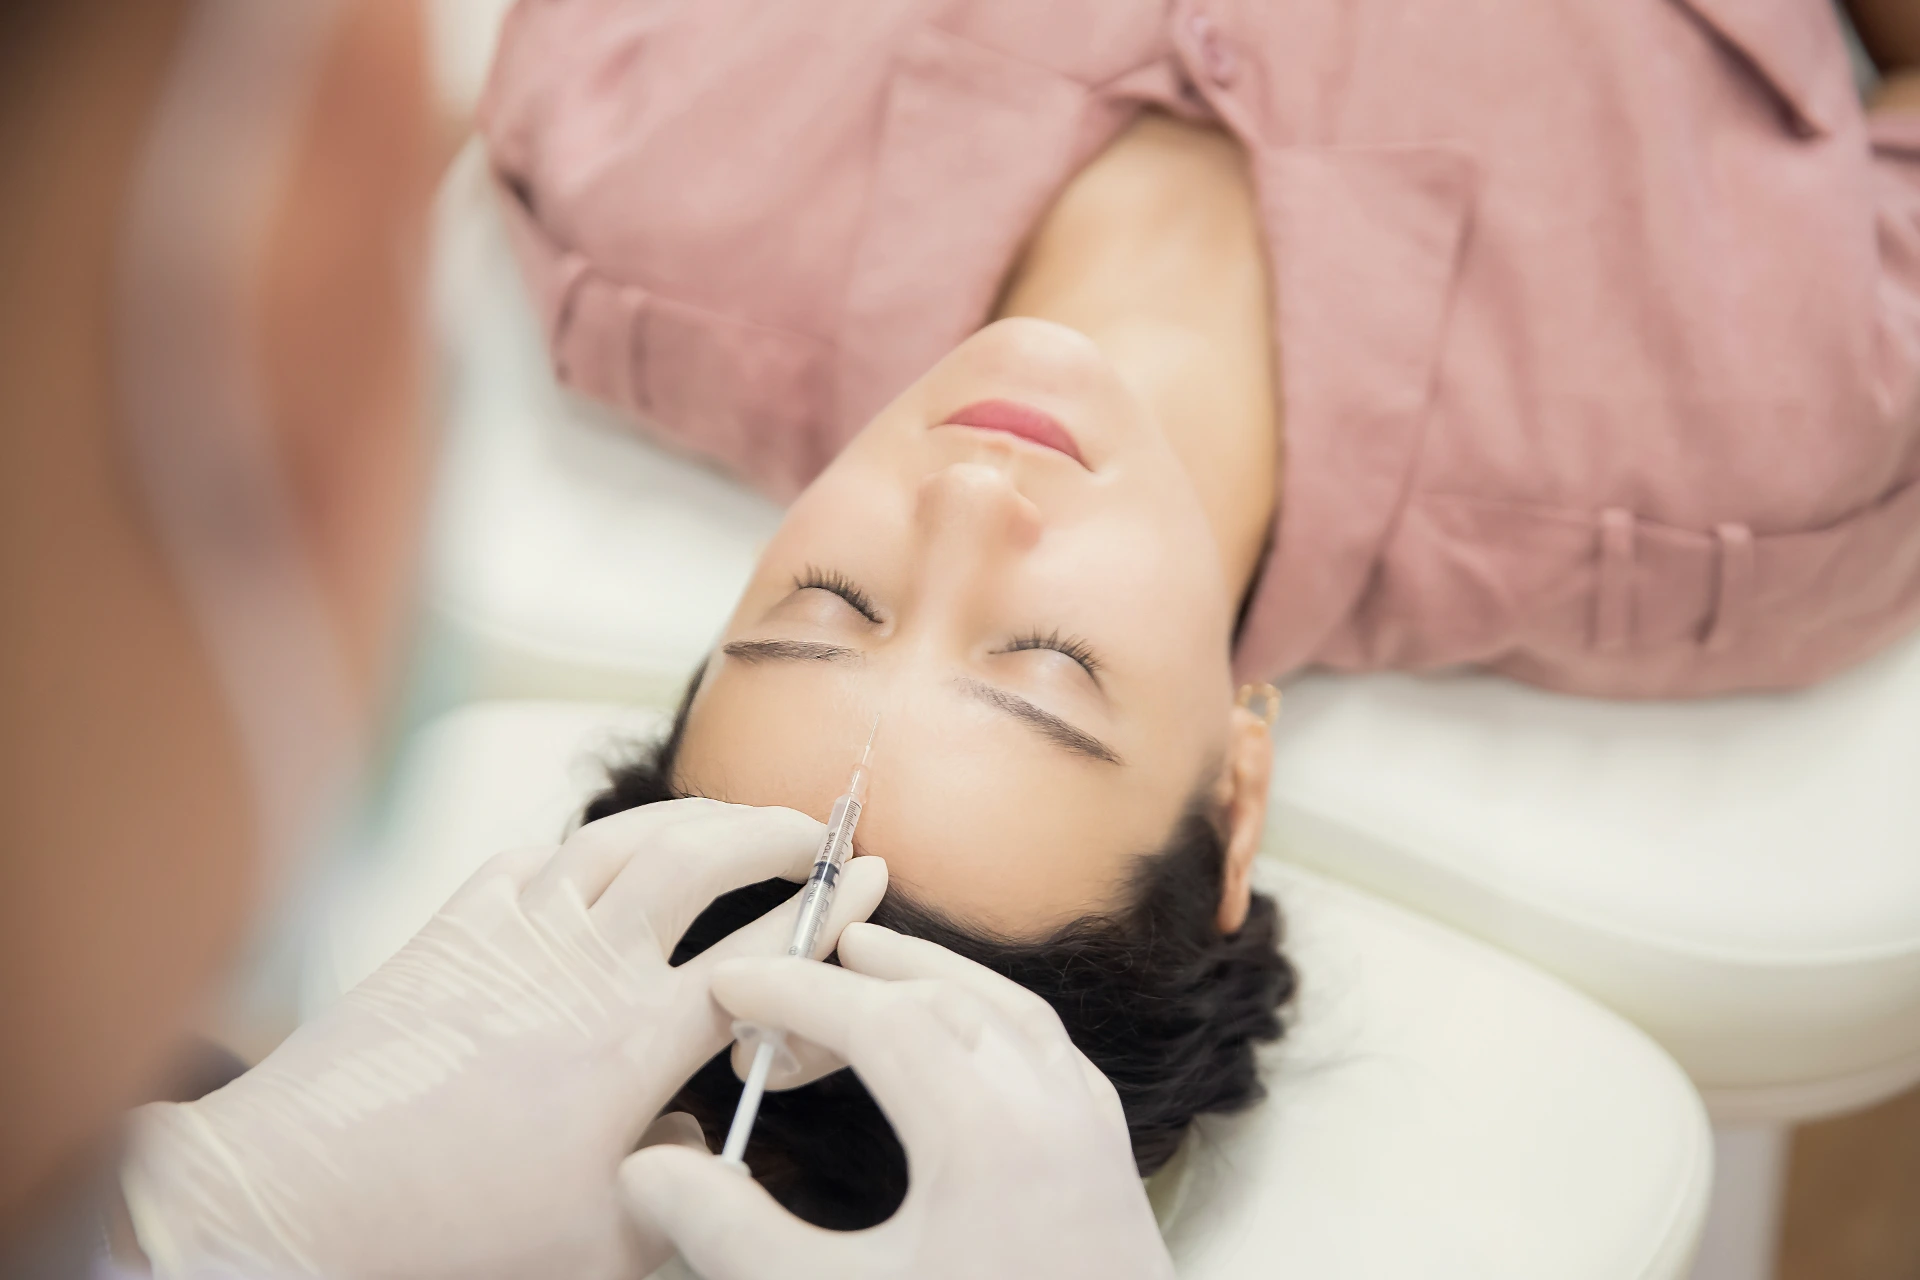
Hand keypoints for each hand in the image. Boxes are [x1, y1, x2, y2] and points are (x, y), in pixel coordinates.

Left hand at [119, 799, 885, 1279]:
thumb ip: (681, 1184)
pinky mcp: (449, 929)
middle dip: (769, 831)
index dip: (829, 905)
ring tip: (722, 823)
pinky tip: (587, 865)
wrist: (294, 1197)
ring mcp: (512, 931)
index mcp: (637, 1039)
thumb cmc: (448, 1237)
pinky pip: (529, 859)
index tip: (867, 875)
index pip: (764, 946)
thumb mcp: (603, 1246)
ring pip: (620, 838)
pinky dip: (577, 851)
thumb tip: (694, 1131)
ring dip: (686, 818)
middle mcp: (584, 961)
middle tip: (807, 832)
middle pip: (700, 853)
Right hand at [620, 922, 1175, 1279]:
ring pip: (1010, 1012)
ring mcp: (1094, 1136)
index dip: (793, 992)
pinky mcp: (1112, 1167)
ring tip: (865, 967)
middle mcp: (1053, 1113)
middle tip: (775, 992)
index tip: (727, 987)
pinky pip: (1050, 1052)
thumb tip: (647, 1169)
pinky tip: (958, 1042)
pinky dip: (991, 1019)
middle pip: (945, 998)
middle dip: (852, 981)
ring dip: (932, 978)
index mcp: (987, 1135)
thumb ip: (734, 1235)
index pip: (878, 1018)